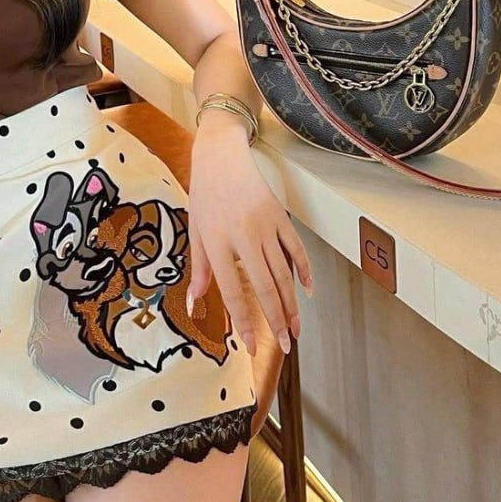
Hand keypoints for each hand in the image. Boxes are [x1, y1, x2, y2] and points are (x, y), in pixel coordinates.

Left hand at [186, 113, 311, 356]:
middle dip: (277, 320)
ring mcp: (265, 225)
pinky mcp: (280, 216)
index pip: (232, 290)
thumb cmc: (204, 194)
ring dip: (292, 305)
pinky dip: (304, 271)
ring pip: (284, 273)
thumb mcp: (195, 230)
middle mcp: (243, 236)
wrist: (221, 156)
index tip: (253, 346)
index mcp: (217, 242)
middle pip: (265, 286)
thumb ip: (200, 269)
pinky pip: (296, 249)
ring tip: (296, 330)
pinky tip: (307, 292)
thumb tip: (193, 305)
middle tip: (286, 345)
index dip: (244, 321)